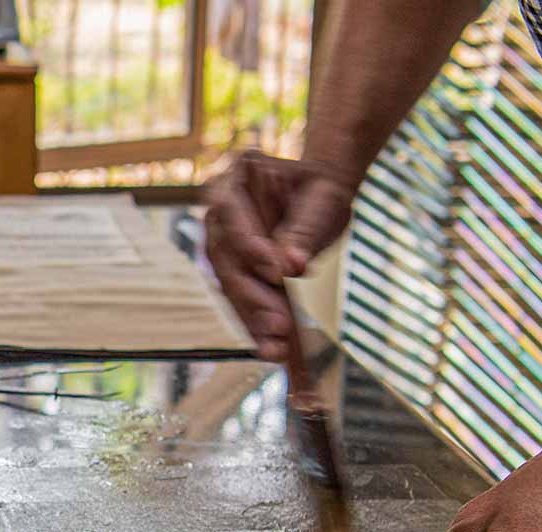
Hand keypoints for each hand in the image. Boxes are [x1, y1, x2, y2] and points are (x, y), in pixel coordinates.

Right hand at [204, 151, 357, 361]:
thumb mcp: (322, 201)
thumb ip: (304, 231)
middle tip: (278, 324)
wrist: (319, 198)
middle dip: (251, 295)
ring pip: (228, 284)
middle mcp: (218, 210)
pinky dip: (256, 324)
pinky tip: (270, 346)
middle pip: (224, 257)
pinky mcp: (232, 270)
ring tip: (275, 347)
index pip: (232, 212)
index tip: (278, 273)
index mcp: (236, 175)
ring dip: (251, 317)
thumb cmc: (320, 191)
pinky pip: (239, 299)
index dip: (251, 245)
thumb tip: (291, 266)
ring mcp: (221, 241)